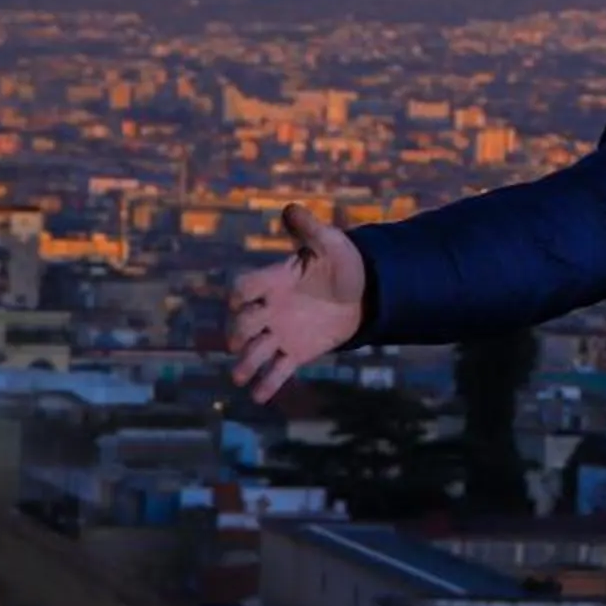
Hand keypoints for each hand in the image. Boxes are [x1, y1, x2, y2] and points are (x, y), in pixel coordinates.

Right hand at [226, 202, 365, 403]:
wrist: (366, 291)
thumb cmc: (344, 263)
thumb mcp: (331, 243)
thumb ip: (311, 229)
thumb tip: (292, 208)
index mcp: (274, 281)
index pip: (245, 287)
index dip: (240, 293)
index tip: (239, 298)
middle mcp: (270, 309)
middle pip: (242, 323)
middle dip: (239, 333)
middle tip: (240, 342)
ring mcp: (280, 333)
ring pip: (254, 352)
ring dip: (245, 365)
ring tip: (241, 377)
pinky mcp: (296, 352)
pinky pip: (277, 371)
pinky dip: (267, 385)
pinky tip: (259, 397)